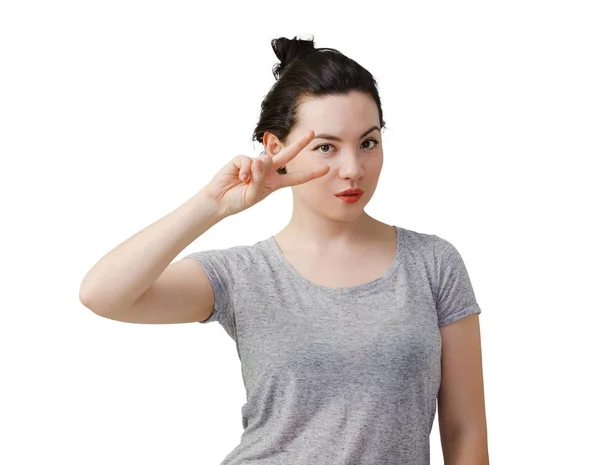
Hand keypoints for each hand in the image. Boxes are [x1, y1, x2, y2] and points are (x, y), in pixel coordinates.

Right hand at [203, 130, 329, 217]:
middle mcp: (267, 171)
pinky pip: (247, 160)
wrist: (219, 200)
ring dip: (256, 172)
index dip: (310, 174)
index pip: (296, 178)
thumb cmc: (238, 201)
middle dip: (299, 144)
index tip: (326, 169)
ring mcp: (255, 164)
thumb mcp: (254, 195)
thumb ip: (260, 179)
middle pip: (287, 155)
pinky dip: (244, 170)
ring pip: (264, 159)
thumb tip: (260, 159)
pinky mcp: (241, 159)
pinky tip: (239, 176)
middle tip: (312, 133)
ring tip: (245, 181)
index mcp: (274, 183)